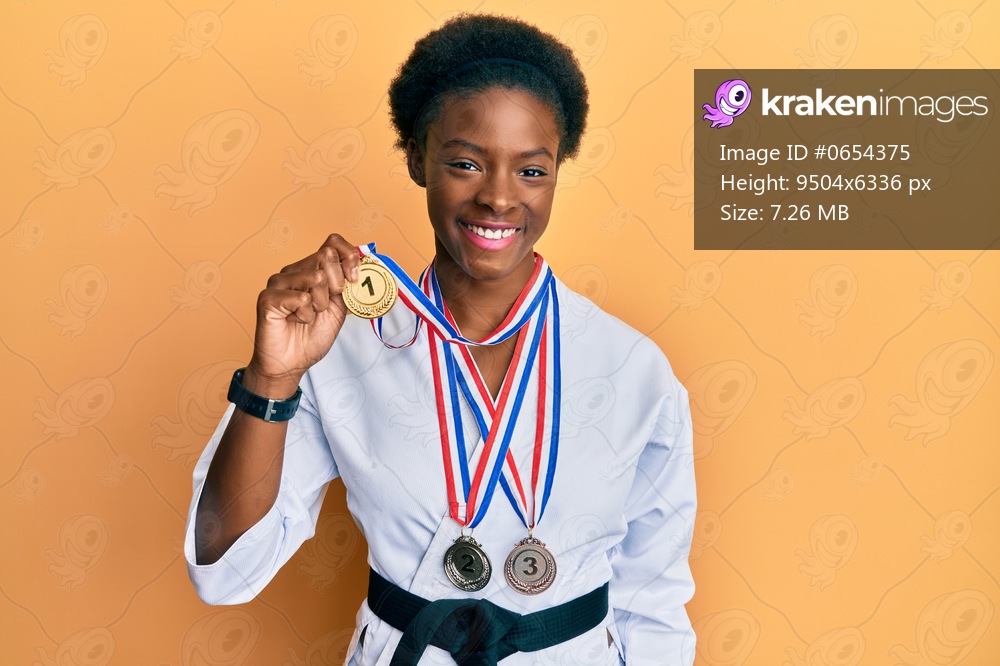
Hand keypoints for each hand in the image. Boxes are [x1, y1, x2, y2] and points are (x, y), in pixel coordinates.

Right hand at [245, 234, 359, 395]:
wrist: (291, 363)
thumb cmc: (310, 337)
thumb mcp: (339, 309)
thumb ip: (347, 287)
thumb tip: (363, 268)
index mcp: (311, 270)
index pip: (332, 243)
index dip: (349, 256)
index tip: (354, 279)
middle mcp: (294, 270)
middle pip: (326, 256)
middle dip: (336, 285)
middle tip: (324, 306)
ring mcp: (279, 282)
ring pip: (316, 277)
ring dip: (319, 304)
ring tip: (308, 316)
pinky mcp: (268, 297)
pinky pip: (301, 297)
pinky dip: (305, 315)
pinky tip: (295, 321)